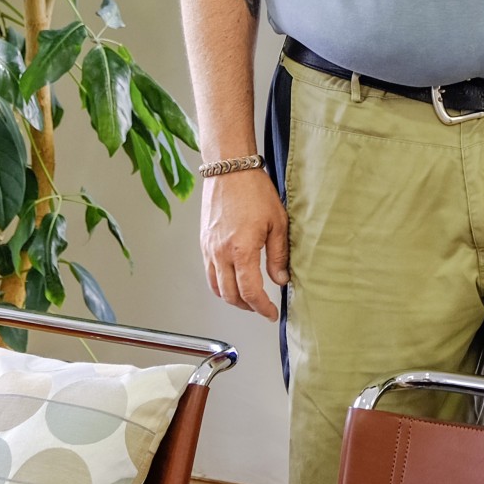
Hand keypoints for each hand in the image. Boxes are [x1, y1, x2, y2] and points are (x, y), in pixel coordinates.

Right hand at [201, 168, 287, 319]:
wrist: (229, 170)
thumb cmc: (254, 190)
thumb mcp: (277, 223)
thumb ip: (278, 255)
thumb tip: (280, 279)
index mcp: (241, 250)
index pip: (250, 292)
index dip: (261, 307)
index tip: (270, 313)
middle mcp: (221, 253)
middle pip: (230, 295)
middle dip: (247, 306)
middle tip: (262, 307)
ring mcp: (209, 248)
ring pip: (216, 287)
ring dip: (232, 298)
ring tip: (248, 297)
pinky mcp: (203, 242)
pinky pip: (209, 272)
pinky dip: (220, 283)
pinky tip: (233, 279)